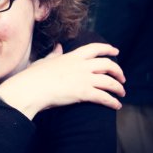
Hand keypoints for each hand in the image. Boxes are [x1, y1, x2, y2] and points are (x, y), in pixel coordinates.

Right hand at [0, 43, 125, 118]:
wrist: (31, 89)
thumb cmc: (34, 76)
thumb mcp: (45, 61)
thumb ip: (54, 54)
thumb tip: (59, 47)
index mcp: (72, 56)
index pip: (95, 48)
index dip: (108, 49)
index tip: (116, 52)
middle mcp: (81, 65)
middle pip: (108, 65)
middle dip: (118, 71)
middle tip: (122, 78)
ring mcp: (84, 78)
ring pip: (110, 82)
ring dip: (119, 88)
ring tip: (121, 93)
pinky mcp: (84, 93)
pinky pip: (105, 97)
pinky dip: (113, 102)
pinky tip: (116, 106)